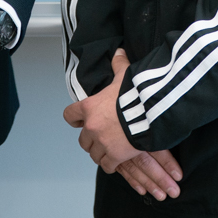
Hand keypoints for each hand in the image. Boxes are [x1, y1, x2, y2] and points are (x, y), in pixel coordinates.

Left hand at [62, 50, 181, 199]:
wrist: (147, 112)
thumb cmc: (134, 94)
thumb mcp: (124, 76)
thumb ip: (119, 64)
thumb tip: (119, 51)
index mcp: (89, 107)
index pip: (69, 115)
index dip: (75, 120)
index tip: (79, 122)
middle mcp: (92, 126)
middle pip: (82, 140)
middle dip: (90, 140)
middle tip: (101, 138)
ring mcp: (102, 142)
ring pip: (93, 154)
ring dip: (100, 153)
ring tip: (109, 151)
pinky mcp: (113, 155)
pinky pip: (106, 165)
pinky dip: (111, 164)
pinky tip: (117, 162)